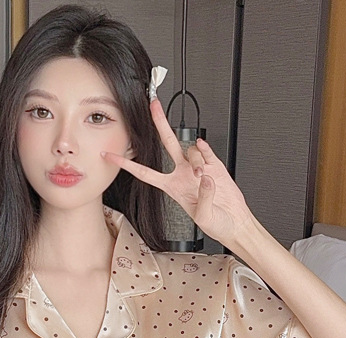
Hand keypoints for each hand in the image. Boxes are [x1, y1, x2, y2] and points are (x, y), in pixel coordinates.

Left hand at [103, 98, 254, 245]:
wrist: (235, 222)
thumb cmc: (216, 224)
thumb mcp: (204, 217)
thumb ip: (203, 196)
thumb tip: (204, 177)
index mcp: (173, 188)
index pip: (145, 173)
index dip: (127, 164)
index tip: (111, 155)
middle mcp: (183, 174)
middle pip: (167, 143)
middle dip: (160, 123)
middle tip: (153, 106)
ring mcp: (198, 168)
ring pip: (190, 150)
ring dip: (195, 159)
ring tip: (203, 176)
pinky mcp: (215, 165)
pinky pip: (206, 150)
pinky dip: (205, 149)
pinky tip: (205, 154)